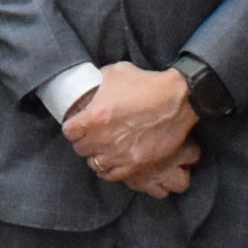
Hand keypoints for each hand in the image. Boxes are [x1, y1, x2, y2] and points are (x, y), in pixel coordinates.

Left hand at [63, 61, 196, 195]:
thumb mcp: (115, 72)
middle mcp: (104, 139)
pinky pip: (112, 175)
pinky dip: (109, 169)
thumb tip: (90, 86)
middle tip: (90, 135)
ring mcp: (120, 154)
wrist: (178, 100)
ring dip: (96, 155)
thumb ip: (98, 82)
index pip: (69, 131)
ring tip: (101, 148)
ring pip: (94, 164)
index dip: (72, 127)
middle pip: (80, 149)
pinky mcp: (135, 165)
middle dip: (84, 141)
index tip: (77, 125)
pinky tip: (111, 160)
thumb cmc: (147, 84)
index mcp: (95, 116)